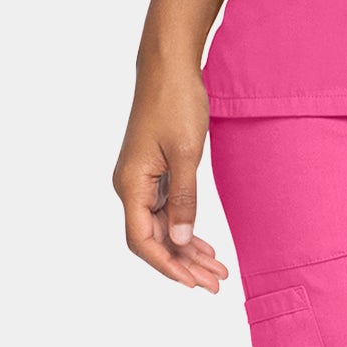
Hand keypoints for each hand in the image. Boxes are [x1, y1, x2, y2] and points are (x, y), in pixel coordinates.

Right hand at [112, 62, 230, 292]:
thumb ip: (184, 197)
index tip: (194, 282)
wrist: (169, 63)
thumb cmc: (175, 101)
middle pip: (153, 238)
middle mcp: (131, 185)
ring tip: (214, 268)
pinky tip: (201, 241)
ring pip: (162, 224)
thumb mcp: (185, 152)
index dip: (168, 265)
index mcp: (131, 184)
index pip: (143, 241)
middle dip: (183, 263)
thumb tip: (182, 239)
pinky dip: (185, 224)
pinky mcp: (153, 168)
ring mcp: (142, 177)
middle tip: (214, 282)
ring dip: (186, 247)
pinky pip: (166, 207)